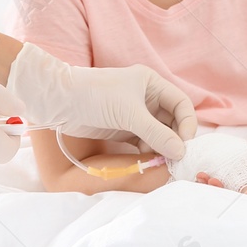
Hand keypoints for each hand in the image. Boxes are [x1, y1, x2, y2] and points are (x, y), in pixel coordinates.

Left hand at [5, 43, 196, 159]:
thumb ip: (157, 133)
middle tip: (176, 159)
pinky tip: (149, 160)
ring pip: (159, 134)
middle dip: (175, 139)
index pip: (181, 104)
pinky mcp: (123, 129)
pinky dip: (150, 152)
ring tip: (164, 163)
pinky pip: (144, 142)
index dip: (187, 124)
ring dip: (163, 148)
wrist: (60, 101)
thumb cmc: (96, 96)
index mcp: (151, 83)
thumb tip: (181, 152)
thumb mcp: (130, 113)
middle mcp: (146, 97)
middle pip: (172, 121)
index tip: (185, 144)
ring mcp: (134, 114)